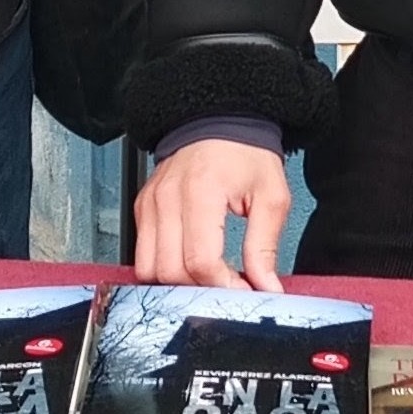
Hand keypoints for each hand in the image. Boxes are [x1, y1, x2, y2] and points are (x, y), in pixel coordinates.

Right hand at [132, 137, 294, 289]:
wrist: (219, 121)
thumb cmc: (245, 153)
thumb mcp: (271, 197)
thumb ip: (265, 246)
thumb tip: (266, 286)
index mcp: (201, 192)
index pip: (201, 261)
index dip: (223, 286)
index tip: (243, 292)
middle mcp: (168, 199)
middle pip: (171, 271)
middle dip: (202, 288)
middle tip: (229, 285)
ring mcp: (150, 204)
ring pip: (149, 268)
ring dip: (178, 282)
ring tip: (208, 275)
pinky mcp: (142, 209)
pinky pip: (142, 254)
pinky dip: (163, 267)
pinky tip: (190, 261)